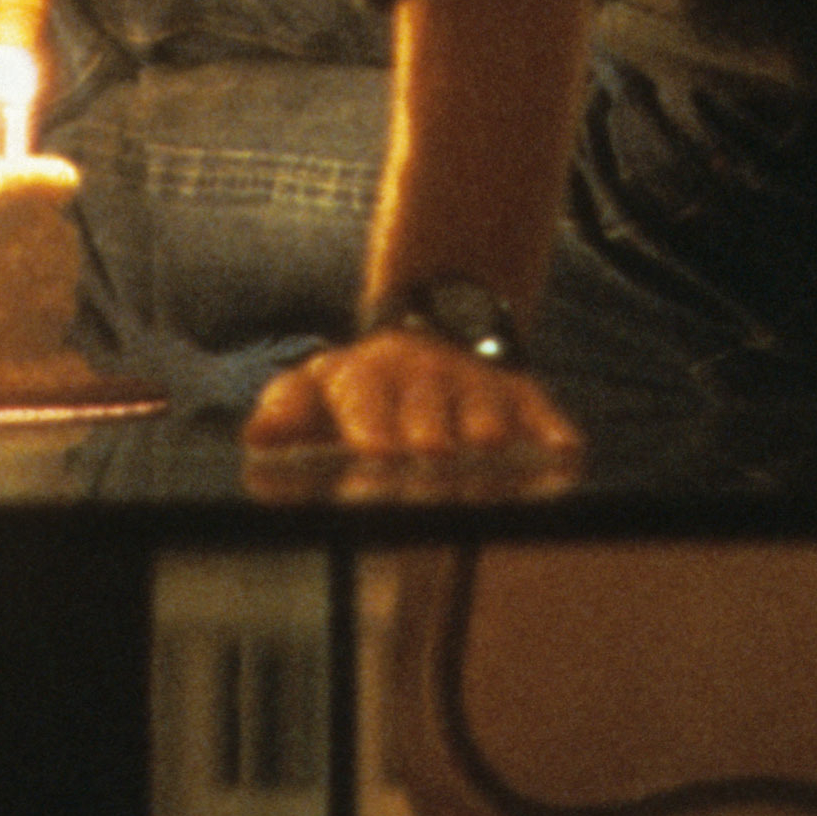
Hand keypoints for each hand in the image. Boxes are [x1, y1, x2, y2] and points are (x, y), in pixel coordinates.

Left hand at [243, 328, 584, 457]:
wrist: (427, 336)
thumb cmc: (359, 392)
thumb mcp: (313, 391)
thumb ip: (284, 414)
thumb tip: (255, 441)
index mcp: (365, 376)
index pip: (367, 402)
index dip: (372, 431)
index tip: (375, 459)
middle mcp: (423, 378)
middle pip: (429, 419)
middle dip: (429, 447)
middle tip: (428, 479)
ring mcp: (476, 388)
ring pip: (486, 417)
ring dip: (486, 440)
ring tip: (486, 466)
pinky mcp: (524, 398)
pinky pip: (544, 416)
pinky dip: (553, 435)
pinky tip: (561, 456)